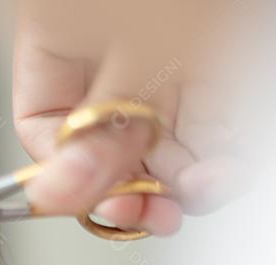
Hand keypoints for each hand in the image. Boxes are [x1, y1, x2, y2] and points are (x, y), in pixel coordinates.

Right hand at [14, 0, 253, 236]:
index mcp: (62, 40)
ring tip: (202, 190)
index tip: (95, 202)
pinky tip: (227, 170)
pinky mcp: (229, 61)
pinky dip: (225, 157)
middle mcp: (115, 53)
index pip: (46, 127)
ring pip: (170, 141)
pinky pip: (220, 125)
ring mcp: (174, 56)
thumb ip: (92, 123)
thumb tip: (53, 193)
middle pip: (113, 143)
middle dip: (135, 185)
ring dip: (185, 181)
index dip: (67, 174)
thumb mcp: (116, 39)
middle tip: (151, 212)